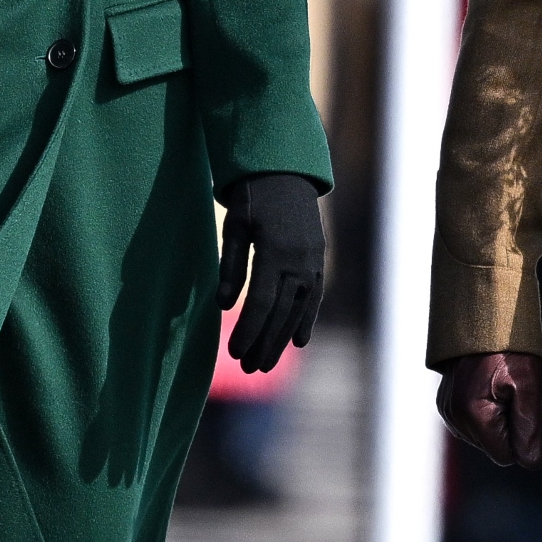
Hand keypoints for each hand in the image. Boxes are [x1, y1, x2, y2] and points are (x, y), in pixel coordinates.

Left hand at [217, 173, 325, 373]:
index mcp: (275, 251)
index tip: (234, 352)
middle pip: (281, 312)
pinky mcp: (318, 260)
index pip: (261, 302)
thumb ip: (230, 266)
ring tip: (267, 364)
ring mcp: (313, 261)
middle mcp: (299, 260)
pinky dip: (307, 320)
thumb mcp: (235, 226)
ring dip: (283, 339)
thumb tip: (223, 305)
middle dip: (264, 343)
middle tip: (249, 370)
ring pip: (299, 309)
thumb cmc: (252, 197)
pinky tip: (299, 342)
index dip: (248, 329)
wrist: (286, 171)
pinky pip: (314, 297)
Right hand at [435, 351, 541, 467]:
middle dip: (506, 428)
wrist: (483, 323)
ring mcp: (446, 411)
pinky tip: (487, 391)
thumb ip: (530, 428)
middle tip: (511, 395)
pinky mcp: (444, 405)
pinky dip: (483, 415)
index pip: (505, 456)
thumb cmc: (509, 352)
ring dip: (495, 421)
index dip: (520, 437)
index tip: (520, 407)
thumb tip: (530, 461)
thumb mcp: (529, 386)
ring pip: (482, 438)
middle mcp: (454, 417)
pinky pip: (471, 426)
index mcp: (474, 415)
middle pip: (493, 447)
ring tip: (498, 389)